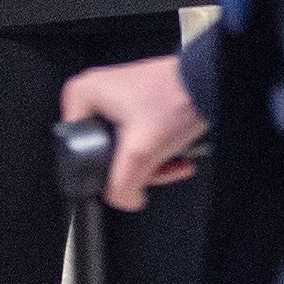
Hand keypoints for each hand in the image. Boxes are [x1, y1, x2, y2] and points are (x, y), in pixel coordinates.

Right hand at [61, 54, 205, 211]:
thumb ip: (122, 185)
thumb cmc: (175, 97)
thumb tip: (122, 200)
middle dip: (134, 169)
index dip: (103, 171)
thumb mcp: (140, 152)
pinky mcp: (135, 104)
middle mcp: (95, 93)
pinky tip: (173, 158)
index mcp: (81, 95)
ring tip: (168, 162)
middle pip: (103, 153)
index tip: (126, 174)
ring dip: (149, 164)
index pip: (78, 151)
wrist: (206, 84)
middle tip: (152, 167)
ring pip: (124, 149)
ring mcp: (116, 98)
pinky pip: (137, 139)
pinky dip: (155, 152)